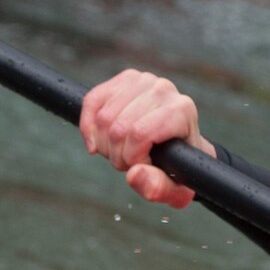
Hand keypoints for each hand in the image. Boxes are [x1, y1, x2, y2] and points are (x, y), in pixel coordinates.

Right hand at [79, 69, 215, 207]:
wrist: (178, 148)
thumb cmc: (177, 169)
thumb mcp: (174, 189)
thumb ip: (158, 187)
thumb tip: (135, 174)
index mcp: (181, 111)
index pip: (138, 133)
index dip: (131, 157)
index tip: (140, 167)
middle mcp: (163, 89)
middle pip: (118, 127)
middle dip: (116, 155)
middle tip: (128, 163)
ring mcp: (143, 80)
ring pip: (102, 117)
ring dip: (103, 144)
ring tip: (120, 152)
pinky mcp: (124, 79)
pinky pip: (92, 101)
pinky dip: (87, 127)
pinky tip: (95, 142)